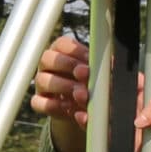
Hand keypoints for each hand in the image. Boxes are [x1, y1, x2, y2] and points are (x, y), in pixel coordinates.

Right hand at [30, 34, 91, 151]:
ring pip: (42, 80)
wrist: (83, 107)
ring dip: (62, 86)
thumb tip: (112, 64)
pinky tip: (69, 108)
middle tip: (85, 74)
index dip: (75, 50)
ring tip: (81, 94)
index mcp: (62, 51)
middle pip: (47, 58)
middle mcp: (48, 65)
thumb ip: (102, 68)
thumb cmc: (91, 83)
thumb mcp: (98, 74)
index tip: (89, 59)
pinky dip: (53, 105)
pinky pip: (38, 102)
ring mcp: (42, 83)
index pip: (61, 44)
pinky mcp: (39, 101)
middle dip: (67, 65)